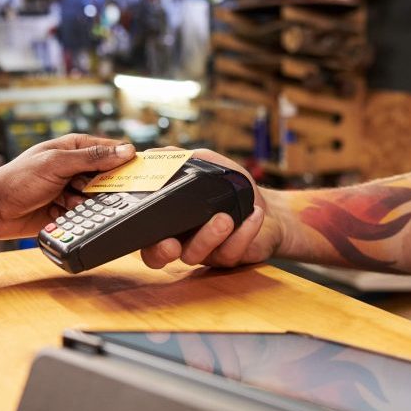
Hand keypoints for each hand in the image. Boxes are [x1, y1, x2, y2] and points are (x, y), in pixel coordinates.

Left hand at [0, 133, 133, 238]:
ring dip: (90, 203)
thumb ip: (93, 157)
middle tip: (91, 190)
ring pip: (100, 198)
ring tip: (69, 201)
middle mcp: (76, 167)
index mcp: (75, 147)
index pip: (112, 149)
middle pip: (109, 176)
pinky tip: (65, 212)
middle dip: (105, 187)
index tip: (138, 172)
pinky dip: (81, 215)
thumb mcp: (57, 163)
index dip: (126, 160)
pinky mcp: (69, 210)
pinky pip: (88, 214)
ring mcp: (73, 189)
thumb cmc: (17, 180)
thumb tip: (125, 150)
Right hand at [137, 148, 281, 268]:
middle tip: (171, 244)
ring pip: (196, 254)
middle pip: (159, 256)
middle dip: (161, 251)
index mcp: (170, 220)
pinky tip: (254, 216)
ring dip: (209, 236)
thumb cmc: (233, 189)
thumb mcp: (207, 166)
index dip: (139, 235)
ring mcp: (205, 253)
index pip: (144, 232)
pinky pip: (231, 252)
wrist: (270, 211)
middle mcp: (182, 240)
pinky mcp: (229, 258)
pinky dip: (244, 233)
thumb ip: (180, 159)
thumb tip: (151, 152)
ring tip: (225, 219)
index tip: (142, 224)